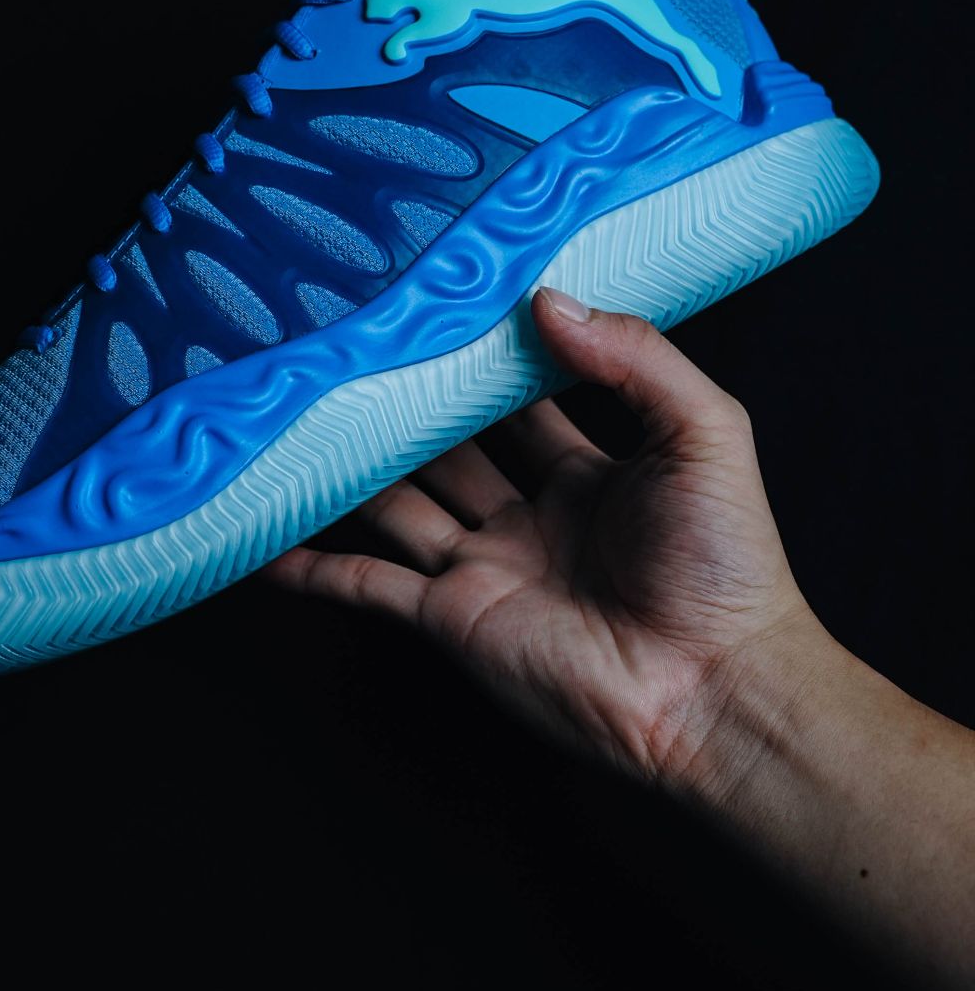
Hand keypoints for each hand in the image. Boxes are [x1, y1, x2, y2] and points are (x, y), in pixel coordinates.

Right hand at [266, 286, 816, 786]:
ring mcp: (483, 568)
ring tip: (296, 419)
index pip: (518, 401)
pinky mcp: (451, 618)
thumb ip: (636, 359)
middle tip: (351, 349)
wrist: (714, 690)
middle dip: (406, 406)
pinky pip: (367, 584)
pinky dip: (313, 565)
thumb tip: (546, 300)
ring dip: (351, 471)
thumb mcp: (704, 433)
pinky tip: (265, 541)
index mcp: (586, 473)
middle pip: (447, 448)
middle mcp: (525, 517)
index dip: (483, 358)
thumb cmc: (725, 564)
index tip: (438, 307)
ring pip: (396, 504)